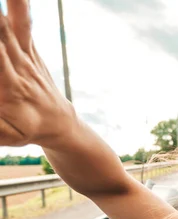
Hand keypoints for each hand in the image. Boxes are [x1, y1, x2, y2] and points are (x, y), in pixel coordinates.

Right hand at [0, 1, 78, 147]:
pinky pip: (24, 18)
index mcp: (11, 90)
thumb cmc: (27, 130)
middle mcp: (19, 67)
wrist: (59, 123)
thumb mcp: (9, 135)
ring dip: (8, 6)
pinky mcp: (29, 44)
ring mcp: (26, 53)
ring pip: (11, 23)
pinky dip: (19, 2)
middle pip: (0, 38)